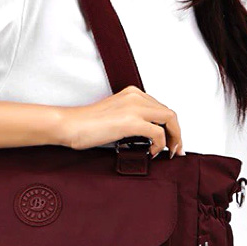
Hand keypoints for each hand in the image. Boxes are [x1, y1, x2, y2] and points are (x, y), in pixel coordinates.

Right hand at [60, 85, 184, 158]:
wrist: (70, 125)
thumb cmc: (86, 125)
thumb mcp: (115, 116)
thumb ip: (132, 120)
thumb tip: (147, 136)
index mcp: (132, 94)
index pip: (161, 108)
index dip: (170, 126)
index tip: (171, 141)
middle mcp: (136, 97)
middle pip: (169, 113)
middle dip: (176, 133)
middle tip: (176, 150)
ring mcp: (134, 108)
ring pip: (169, 119)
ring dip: (173, 138)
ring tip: (168, 152)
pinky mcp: (130, 122)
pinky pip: (158, 132)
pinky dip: (160, 144)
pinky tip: (152, 152)